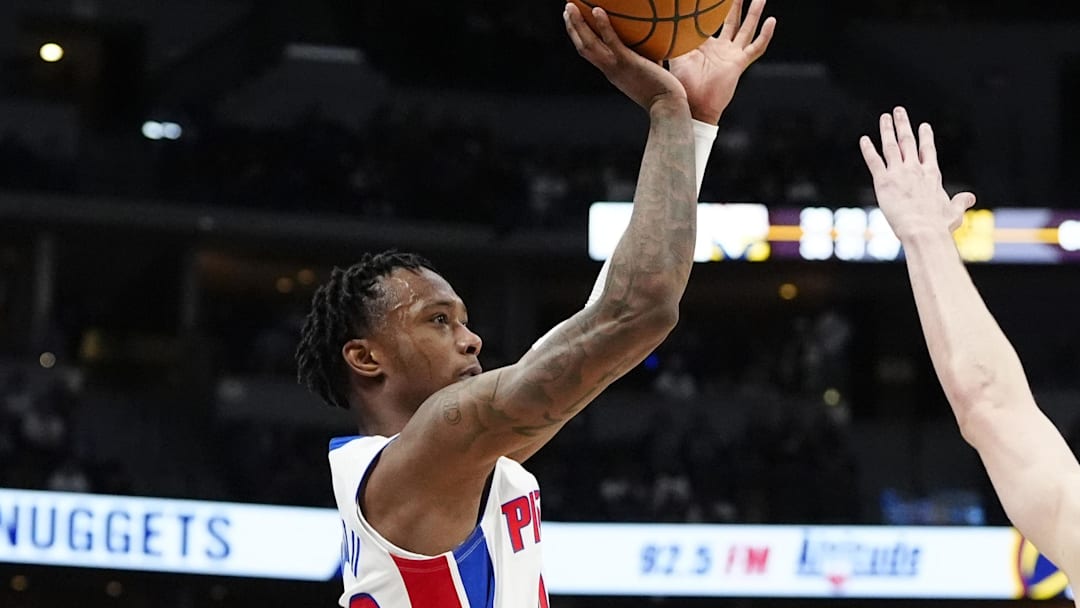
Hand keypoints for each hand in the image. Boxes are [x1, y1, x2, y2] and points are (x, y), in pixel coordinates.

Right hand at [564, 3, 686, 110]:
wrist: (666, 105)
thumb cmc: (663, 92)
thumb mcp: (649, 72)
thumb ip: (647, 58)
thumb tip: (655, 43)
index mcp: (611, 71)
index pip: (591, 54)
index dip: (580, 38)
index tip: (576, 23)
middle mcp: (608, 68)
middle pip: (583, 47)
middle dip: (572, 28)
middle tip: (567, 9)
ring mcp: (615, 65)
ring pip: (589, 43)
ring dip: (577, 24)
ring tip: (570, 7)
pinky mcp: (626, 62)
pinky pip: (611, 41)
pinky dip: (602, 26)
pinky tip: (597, 10)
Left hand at [668, 0, 775, 124]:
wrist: (693, 105)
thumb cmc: (682, 85)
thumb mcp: (676, 56)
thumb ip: (675, 40)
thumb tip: (668, 23)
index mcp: (705, 45)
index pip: (710, 22)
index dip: (712, 10)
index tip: (710, 0)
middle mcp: (720, 48)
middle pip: (732, 21)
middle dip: (735, 5)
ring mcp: (732, 55)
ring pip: (747, 29)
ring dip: (754, 13)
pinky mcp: (739, 63)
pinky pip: (756, 47)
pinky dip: (765, 35)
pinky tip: (771, 21)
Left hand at [860, 107, 975, 239]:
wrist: (924, 231)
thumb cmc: (939, 226)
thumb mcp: (954, 212)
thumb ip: (961, 202)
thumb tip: (970, 197)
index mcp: (932, 175)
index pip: (928, 151)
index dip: (925, 138)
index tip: (924, 126)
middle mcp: (916, 170)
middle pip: (908, 142)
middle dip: (904, 125)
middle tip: (899, 111)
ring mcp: (899, 173)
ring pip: (891, 146)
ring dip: (887, 130)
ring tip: (885, 117)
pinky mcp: (884, 181)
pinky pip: (874, 161)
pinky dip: (868, 149)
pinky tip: (864, 139)